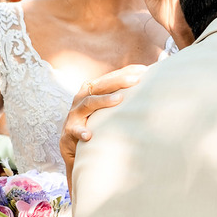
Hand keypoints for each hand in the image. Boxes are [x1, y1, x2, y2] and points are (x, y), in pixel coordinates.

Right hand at [60, 65, 147, 180]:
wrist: (71, 147)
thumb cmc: (94, 123)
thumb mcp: (106, 109)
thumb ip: (122, 96)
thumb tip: (147, 83)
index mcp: (92, 90)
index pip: (110, 78)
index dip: (126, 72)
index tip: (144, 70)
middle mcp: (82, 98)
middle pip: (100, 86)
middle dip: (118, 81)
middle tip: (136, 80)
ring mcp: (75, 114)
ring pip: (88, 103)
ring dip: (103, 101)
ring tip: (119, 99)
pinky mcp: (69, 132)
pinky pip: (75, 130)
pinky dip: (81, 131)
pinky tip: (89, 135)